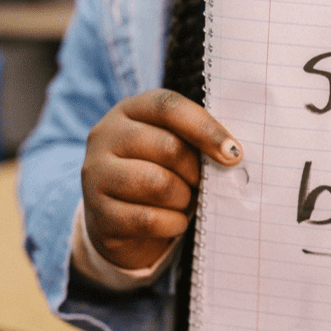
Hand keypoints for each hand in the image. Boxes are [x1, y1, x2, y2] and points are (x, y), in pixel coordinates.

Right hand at [81, 89, 243, 269]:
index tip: (234, 153)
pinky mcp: (100, 212)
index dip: (205, 128)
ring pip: (158, 184)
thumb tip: (233, 153)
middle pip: (168, 147)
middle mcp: (106, 136)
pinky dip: (173, 223)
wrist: (122, 221)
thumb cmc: (160, 174)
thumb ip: (197, 141)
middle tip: (201, 184)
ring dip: (183, 198)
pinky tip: (175, 221)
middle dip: (196, 171)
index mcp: (130, 110)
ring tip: (184, 201)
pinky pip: (148, 219)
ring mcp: (96, 174)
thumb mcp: (175, 148)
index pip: (169, 106)